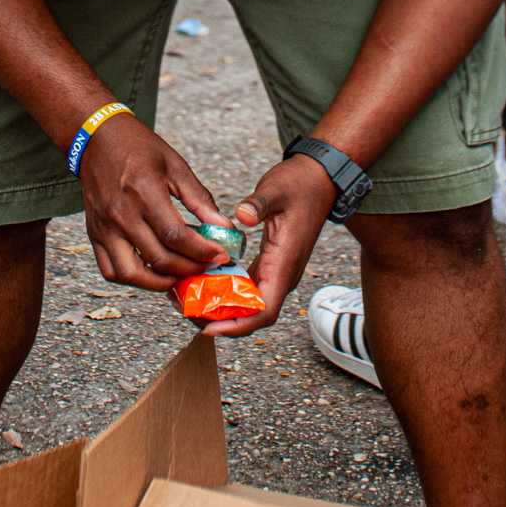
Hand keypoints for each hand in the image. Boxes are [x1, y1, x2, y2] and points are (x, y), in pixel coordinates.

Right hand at [78, 116, 229, 291]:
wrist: (97, 138)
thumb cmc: (137, 147)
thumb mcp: (175, 165)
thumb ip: (199, 198)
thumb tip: (223, 226)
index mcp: (143, 192)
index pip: (175, 235)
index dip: (201, 251)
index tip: (220, 255)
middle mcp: (121, 213)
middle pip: (158, 258)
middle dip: (189, 268)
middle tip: (207, 266)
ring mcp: (104, 227)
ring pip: (131, 274)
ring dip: (159, 283)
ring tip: (180, 275)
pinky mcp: (94, 234)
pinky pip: (110, 270)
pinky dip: (132, 279)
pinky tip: (152, 273)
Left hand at [201, 155, 337, 337]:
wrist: (318, 179)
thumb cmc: (299, 185)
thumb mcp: (276, 190)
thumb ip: (259, 204)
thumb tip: (242, 216)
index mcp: (284, 264)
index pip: (264, 310)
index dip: (238, 325)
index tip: (209, 327)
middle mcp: (281, 275)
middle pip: (252, 314)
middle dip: (221, 321)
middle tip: (187, 312)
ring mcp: (276, 271)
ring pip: (249, 304)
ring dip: (221, 308)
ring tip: (188, 301)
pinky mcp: (270, 264)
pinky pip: (247, 288)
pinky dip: (226, 292)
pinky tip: (202, 283)